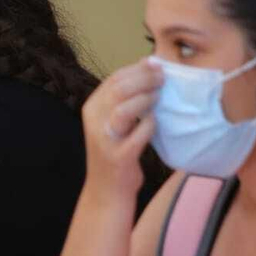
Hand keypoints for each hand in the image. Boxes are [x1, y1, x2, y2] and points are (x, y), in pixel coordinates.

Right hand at [79, 59, 161, 194]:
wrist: (107, 191)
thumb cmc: (116, 151)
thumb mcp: (114, 121)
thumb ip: (126, 97)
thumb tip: (149, 65)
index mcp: (92, 109)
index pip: (114, 79)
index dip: (138, 68)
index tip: (158, 64)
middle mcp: (94, 122)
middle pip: (119, 89)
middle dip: (145, 79)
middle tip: (163, 78)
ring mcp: (105, 139)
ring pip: (124, 108)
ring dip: (146, 99)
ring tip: (159, 96)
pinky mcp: (119, 156)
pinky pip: (139, 132)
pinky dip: (150, 124)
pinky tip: (155, 122)